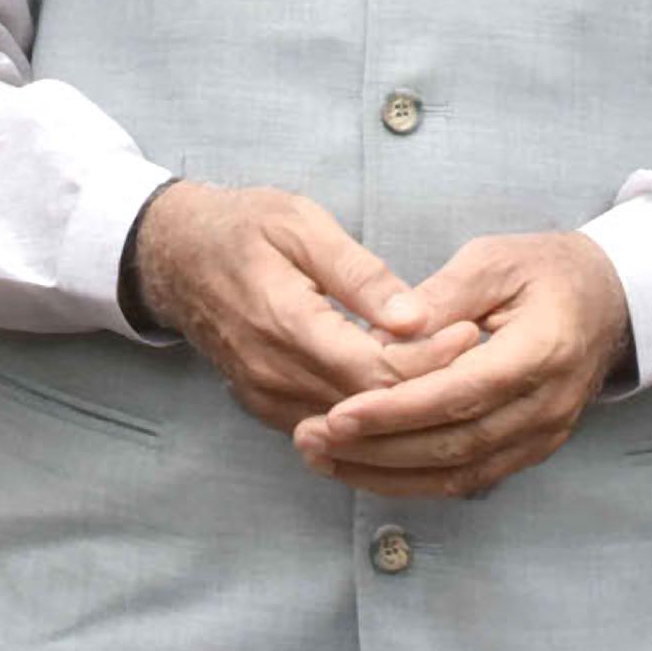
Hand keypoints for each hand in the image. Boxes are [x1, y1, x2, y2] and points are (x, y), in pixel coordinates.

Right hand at [129, 180, 479, 430]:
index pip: (376, 370)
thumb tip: (416, 317)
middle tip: (479, 354)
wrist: (172, 257)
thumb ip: (359, 274)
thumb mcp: (300, 224)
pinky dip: (371, 414)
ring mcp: (266, 398)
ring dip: (403, 404)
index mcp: (285, 322)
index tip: (473, 331)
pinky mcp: (266, 408)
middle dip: (430, 385)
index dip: (431, 360)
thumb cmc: (241, 228)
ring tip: (454, 371)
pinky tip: (406, 389)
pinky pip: (330, 426)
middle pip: (371, 405)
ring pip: (353, 426)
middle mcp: (273, 373)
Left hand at [290, 230, 628, 499]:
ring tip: (322, 459)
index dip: (397, 410)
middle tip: (311, 439)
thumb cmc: (545, 271)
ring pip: (457, 473)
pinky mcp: (530, 451)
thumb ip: (441, 297)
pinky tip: (365, 469)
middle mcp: (546, 406)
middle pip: (454, 445)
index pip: (461, 394)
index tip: (337, 414)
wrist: (608, 302)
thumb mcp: (493, 260)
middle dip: (377, 448)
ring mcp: (543, 436)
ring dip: (385, 474)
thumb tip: (384, 336)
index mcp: (541, 350)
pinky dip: (413, 480)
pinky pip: (468, 479)